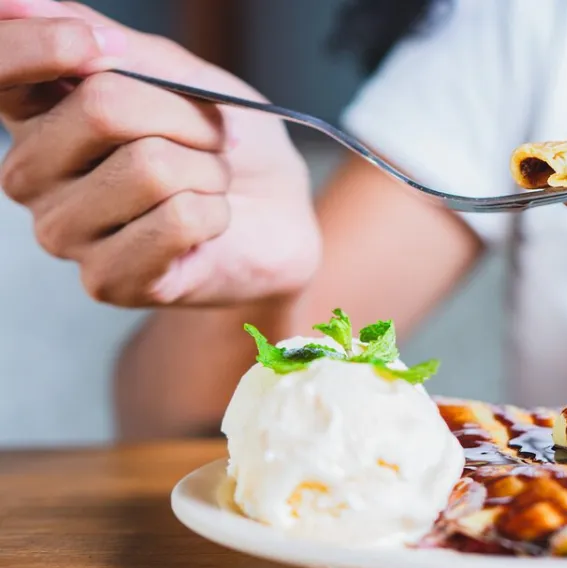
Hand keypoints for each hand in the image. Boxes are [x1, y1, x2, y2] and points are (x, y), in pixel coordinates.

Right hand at [0, 0, 319, 305]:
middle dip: (184, 114)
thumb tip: (16, 2)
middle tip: (205, 136)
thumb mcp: (175, 72)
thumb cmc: (222, 140)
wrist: (280, 211)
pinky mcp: (108, 279)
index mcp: (36, 113)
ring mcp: (64, 232)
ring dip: (206, 168)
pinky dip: (214, 212)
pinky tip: (208, 224)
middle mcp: (31, 173)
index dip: (47, 45)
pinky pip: (176, 220)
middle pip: (102, 108)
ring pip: (150, 168)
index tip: (101, 46)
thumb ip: (102, 38)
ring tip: (207, 182)